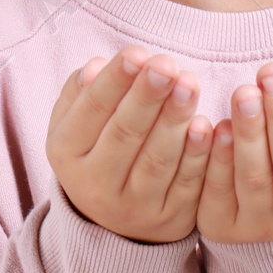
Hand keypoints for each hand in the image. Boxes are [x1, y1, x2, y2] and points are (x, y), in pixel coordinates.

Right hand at [46, 46, 213, 242]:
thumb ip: (84, 91)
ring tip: (189, 82)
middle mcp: (94, 185)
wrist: (116, 216)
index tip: (137, 52)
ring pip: (156, 160)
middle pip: (124, 135)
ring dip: (174, 119)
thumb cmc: (99, 145)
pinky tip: (206, 126)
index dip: (114, 81)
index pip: (91, 111)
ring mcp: (133, 207)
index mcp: (66, 152)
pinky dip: (197, 155)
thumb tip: (96, 67)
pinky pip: (186, 185)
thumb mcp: (77, 121)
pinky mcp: (170, 219)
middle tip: (166, 64)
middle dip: (147, 97)